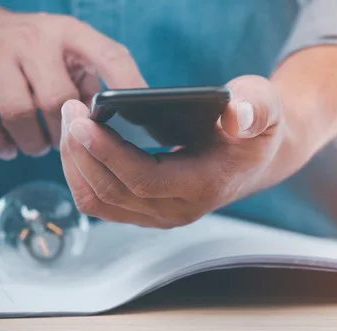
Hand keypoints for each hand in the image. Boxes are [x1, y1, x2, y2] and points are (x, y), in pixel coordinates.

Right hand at [0, 2, 145, 158]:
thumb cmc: (28, 52)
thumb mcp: (64, 50)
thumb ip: (91, 79)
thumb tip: (124, 124)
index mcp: (68, 32)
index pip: (109, 55)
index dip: (129, 86)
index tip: (143, 117)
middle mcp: (31, 38)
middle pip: (58, 101)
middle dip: (63, 133)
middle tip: (62, 140)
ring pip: (20, 116)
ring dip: (33, 143)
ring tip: (37, 143)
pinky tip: (9, 147)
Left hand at [59, 75, 288, 227]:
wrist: (256, 157)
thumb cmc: (256, 129)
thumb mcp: (267, 108)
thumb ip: (256, 108)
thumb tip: (236, 115)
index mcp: (204, 186)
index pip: (143, 179)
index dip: (108, 153)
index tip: (83, 121)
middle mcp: (177, 210)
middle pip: (111, 192)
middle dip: (82, 151)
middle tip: (70, 109)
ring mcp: (157, 216)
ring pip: (98, 202)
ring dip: (75, 163)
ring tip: (70, 120)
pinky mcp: (142, 211)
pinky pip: (99, 201)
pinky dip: (80, 171)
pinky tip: (77, 140)